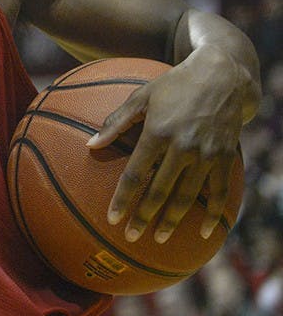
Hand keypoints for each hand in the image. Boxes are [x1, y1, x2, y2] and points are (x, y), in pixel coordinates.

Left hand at [87, 49, 247, 242]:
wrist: (223, 76)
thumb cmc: (174, 85)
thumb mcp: (141, 96)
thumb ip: (115, 122)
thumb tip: (90, 145)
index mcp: (158, 132)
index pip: (136, 174)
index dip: (123, 198)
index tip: (111, 218)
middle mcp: (183, 147)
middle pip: (160, 191)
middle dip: (144, 217)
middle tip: (131, 237)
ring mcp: (206, 154)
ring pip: (188, 196)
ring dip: (172, 220)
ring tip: (158, 238)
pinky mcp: (225, 158)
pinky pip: (219, 192)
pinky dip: (212, 214)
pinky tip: (202, 232)